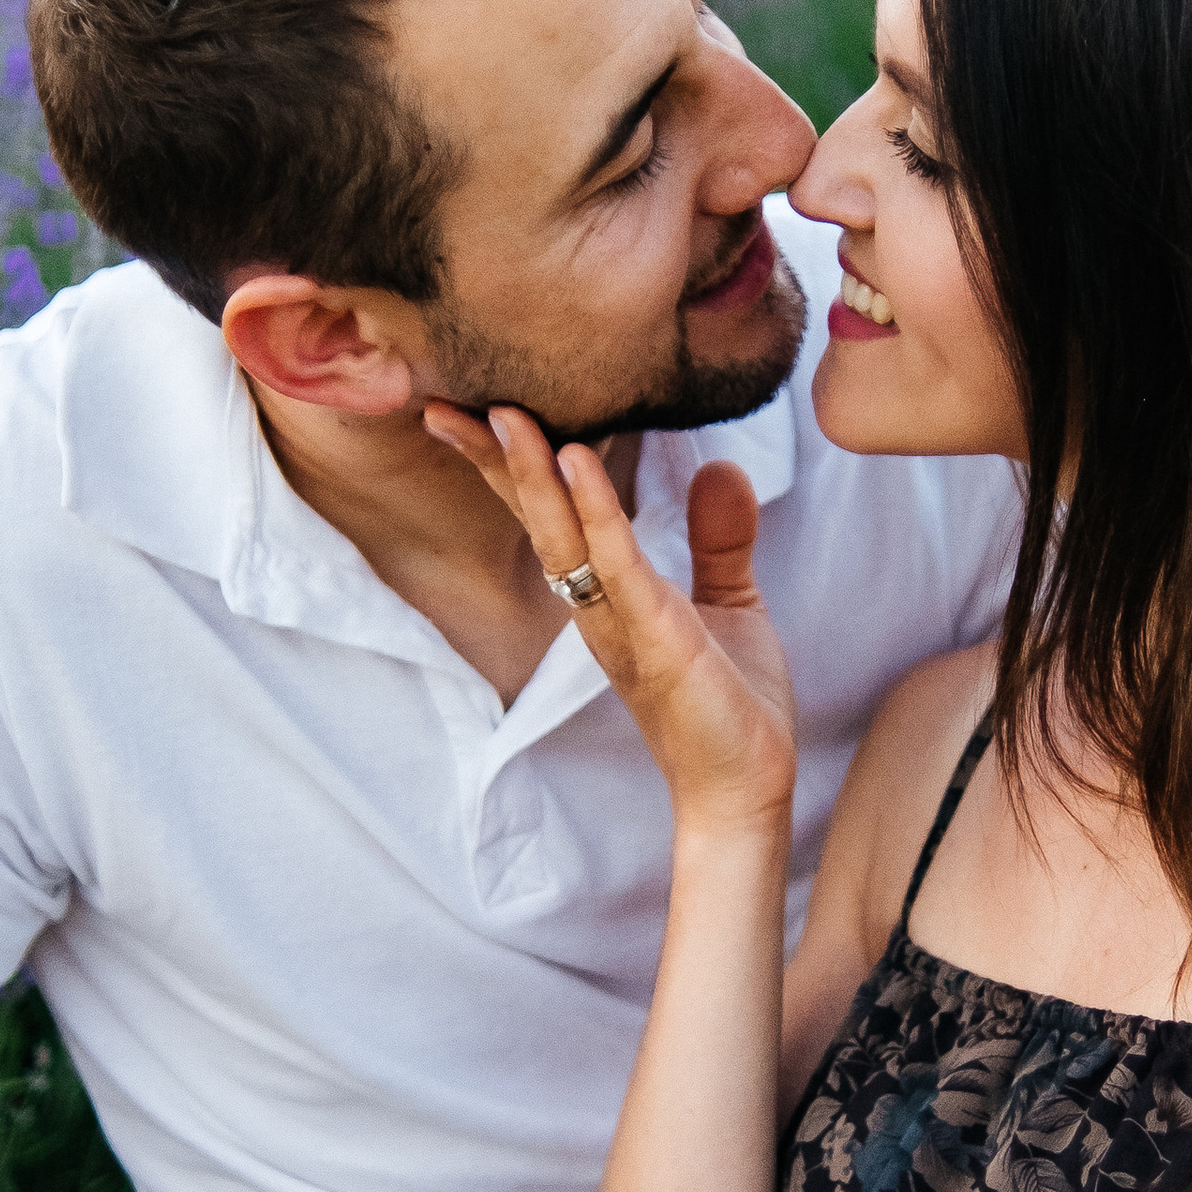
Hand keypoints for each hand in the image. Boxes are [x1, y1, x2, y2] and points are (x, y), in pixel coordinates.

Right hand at [427, 405, 796, 833]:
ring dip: (533, 475)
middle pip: (535, 520)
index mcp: (606, 594)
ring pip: (562, 537)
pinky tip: (578, 461)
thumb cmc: (729, 705)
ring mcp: (620, 623)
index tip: (478, 408)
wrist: (746, 788)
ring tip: (506, 414)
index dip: (513, 465)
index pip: (550, 517)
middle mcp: (596, 607)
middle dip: (493, 461)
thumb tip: (719, 465)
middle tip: (445, 403)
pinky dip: (596, 512)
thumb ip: (718, 536)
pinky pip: (617, 565)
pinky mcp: (656, 638)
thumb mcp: (729, 603)